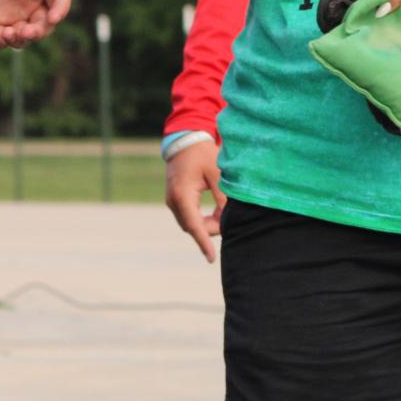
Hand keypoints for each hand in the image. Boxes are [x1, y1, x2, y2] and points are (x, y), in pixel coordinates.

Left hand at [0, 0, 71, 48]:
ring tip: (6, 34)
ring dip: (19, 40)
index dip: (60, 11)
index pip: (60, 2)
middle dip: (38, 32)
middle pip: (44, 25)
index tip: (53, 18)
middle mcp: (34, 3)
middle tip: (26, 32)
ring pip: (24, 37)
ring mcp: (15, 15)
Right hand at [164, 138, 224, 262]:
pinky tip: (215, 208)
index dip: (203, 242)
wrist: (184, 141)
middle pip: (194, 227)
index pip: (194, 225)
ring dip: (208, 223)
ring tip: (222, 206)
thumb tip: (228, 219)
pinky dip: (202, 218)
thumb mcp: (217, 173)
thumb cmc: (202, 154)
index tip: (211, 258)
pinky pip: (189, 217)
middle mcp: (173, 201)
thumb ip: (223, 197)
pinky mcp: (175, 201)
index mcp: (183, 194)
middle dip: (212, 227)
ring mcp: (172, 202)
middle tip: (228, 212)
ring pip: (191, 224)